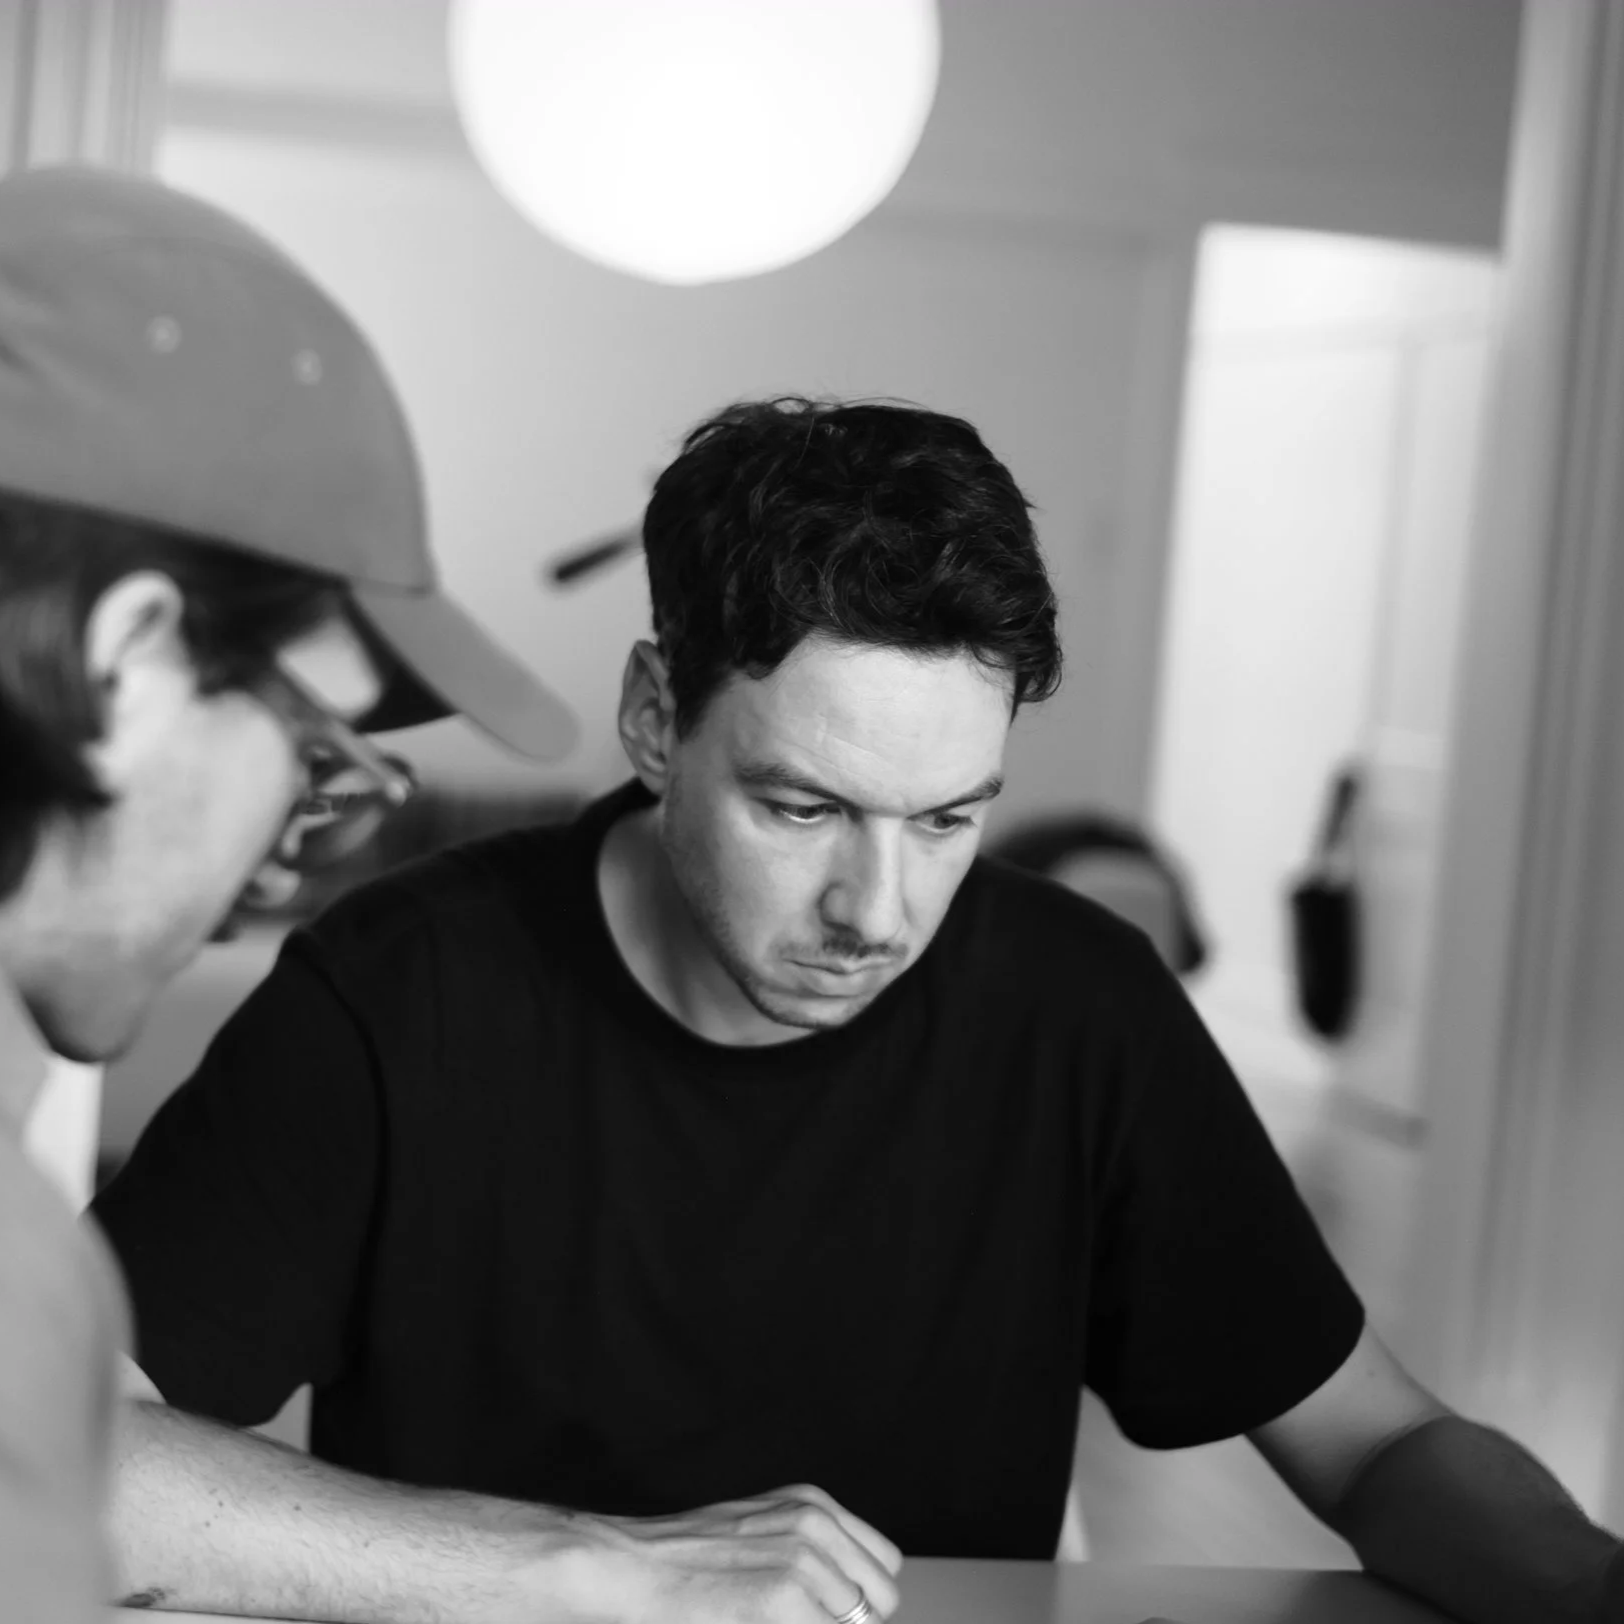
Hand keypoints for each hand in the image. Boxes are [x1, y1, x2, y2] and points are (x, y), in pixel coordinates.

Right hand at [581, 1482, 903, 1622]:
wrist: (631, 1565)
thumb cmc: (688, 1559)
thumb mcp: (760, 1535)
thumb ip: (814, 1556)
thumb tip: (859, 1601)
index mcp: (814, 1504)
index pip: (885, 1564)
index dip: (861, 1601)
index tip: (830, 1613)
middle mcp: (815, 1521)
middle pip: (882, 1599)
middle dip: (849, 1622)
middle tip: (797, 1618)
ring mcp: (801, 1557)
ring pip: (856, 1621)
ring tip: (769, 1619)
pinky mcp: (782, 1595)